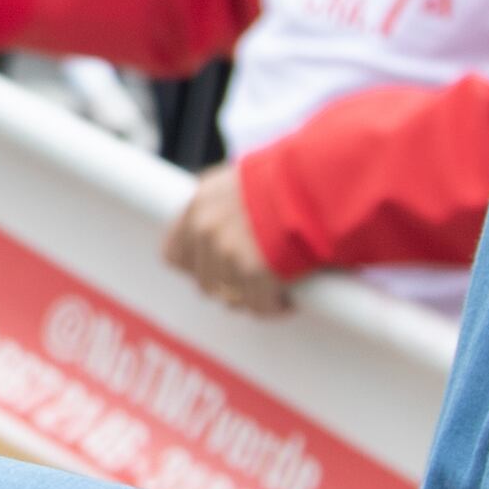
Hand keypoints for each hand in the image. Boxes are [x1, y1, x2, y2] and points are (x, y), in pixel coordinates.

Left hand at [159, 160, 289, 314]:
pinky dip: (274, 306)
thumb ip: (216, 210)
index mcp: (198, 207)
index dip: (196, 267)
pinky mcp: (254, 272)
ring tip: (274, 290)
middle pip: (204, 283)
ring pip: (231, 298)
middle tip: (254, 282)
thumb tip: (209, 237)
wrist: (314, 185)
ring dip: (253, 298)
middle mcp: (206, 230)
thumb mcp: (236, 184)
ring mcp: (228, 252)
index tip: (217, 270)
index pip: (174, 256)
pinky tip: (287, 299)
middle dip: (229, 286)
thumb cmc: (284, 182)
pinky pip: (259, 306)